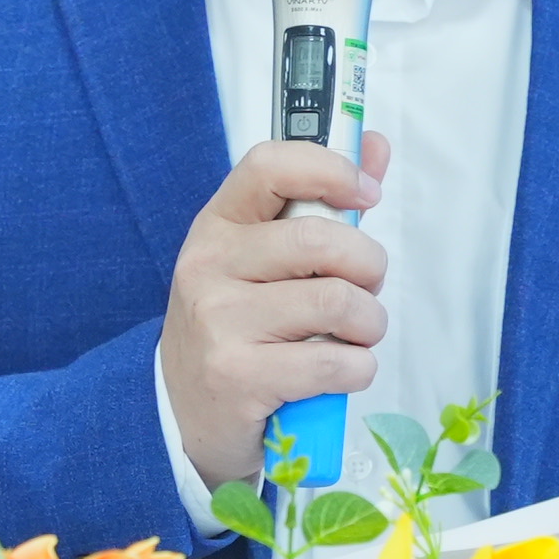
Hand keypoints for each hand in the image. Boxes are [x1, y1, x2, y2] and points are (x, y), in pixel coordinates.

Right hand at [162, 132, 390, 493]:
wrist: (182, 412)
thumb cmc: (237, 327)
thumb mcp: (261, 261)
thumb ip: (320, 202)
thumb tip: (375, 146)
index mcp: (218, 226)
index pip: (269, 166)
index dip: (331, 169)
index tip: (367, 193)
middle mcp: (210, 266)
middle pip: (321, 240)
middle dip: (370, 267)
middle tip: (366, 290)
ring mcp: (219, 322)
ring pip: (337, 302)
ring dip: (370, 324)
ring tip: (356, 337)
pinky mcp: (238, 377)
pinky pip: (333, 362)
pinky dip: (358, 369)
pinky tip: (342, 372)